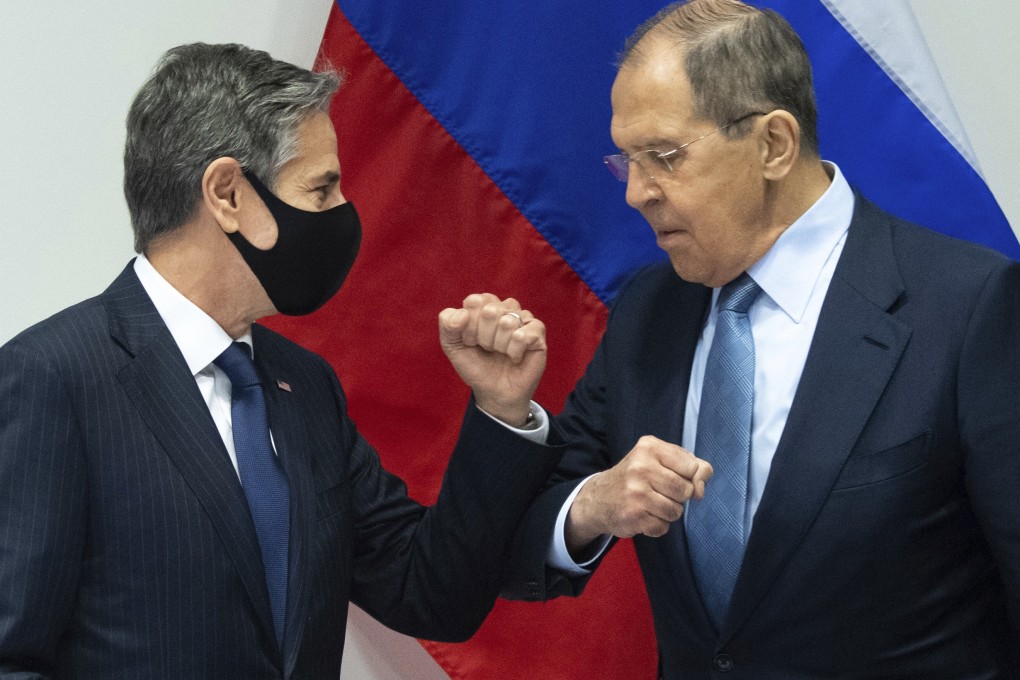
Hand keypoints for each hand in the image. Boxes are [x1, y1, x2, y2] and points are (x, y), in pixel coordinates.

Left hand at [439, 293, 546, 426]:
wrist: (494, 392)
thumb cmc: (476, 366)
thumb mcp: (452, 346)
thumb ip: (447, 325)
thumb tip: (463, 313)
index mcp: (484, 305)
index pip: (474, 301)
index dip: (469, 326)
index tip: (471, 341)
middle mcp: (505, 307)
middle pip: (490, 311)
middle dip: (484, 337)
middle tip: (487, 349)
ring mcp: (523, 318)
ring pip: (507, 322)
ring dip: (499, 346)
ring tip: (501, 353)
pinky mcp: (538, 332)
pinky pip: (522, 335)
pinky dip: (513, 351)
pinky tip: (514, 357)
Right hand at [565, 436, 712, 553]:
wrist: (598, 498)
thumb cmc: (637, 477)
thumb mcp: (660, 460)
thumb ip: (690, 466)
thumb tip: (702, 486)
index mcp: (650, 447)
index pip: (692, 466)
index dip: (689, 476)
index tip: (675, 477)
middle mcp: (641, 467)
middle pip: (686, 490)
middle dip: (679, 497)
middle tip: (660, 492)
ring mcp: (636, 492)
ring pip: (676, 511)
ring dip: (668, 512)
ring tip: (651, 504)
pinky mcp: (633, 515)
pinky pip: (663, 527)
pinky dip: (657, 525)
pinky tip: (644, 516)